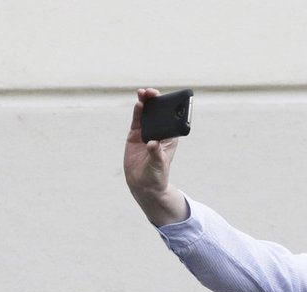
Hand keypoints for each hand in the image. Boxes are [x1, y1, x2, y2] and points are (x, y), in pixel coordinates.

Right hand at [124, 88, 188, 225]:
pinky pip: (137, 120)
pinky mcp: (135, 135)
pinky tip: (138, 103)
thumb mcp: (158, 165)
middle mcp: (159, 133)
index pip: (171, 120)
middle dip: (156, 102)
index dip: (169, 108)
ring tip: (143, 93)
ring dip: (145, 103)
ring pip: (147, 114)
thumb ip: (156, 154)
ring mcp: (146, 132)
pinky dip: (137, 111)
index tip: (167, 100)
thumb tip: (153, 144)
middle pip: (158, 114)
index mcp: (170, 138)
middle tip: (152, 93)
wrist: (143, 184)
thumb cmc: (156, 175)